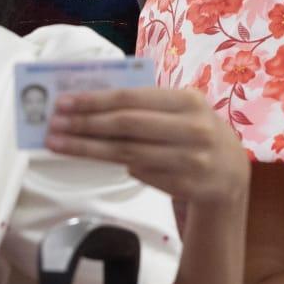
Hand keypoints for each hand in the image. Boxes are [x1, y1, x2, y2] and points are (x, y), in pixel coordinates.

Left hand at [46, 87, 250, 205]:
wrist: (230, 173)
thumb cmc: (195, 132)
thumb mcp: (181, 110)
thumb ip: (146, 105)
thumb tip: (90, 103)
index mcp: (188, 101)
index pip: (132, 98)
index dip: (94, 100)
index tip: (62, 102)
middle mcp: (193, 129)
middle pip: (126, 126)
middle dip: (84, 124)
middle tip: (53, 125)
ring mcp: (190, 160)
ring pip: (127, 153)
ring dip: (88, 148)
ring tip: (58, 143)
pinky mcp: (185, 185)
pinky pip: (139, 174)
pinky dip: (117, 166)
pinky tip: (97, 158)